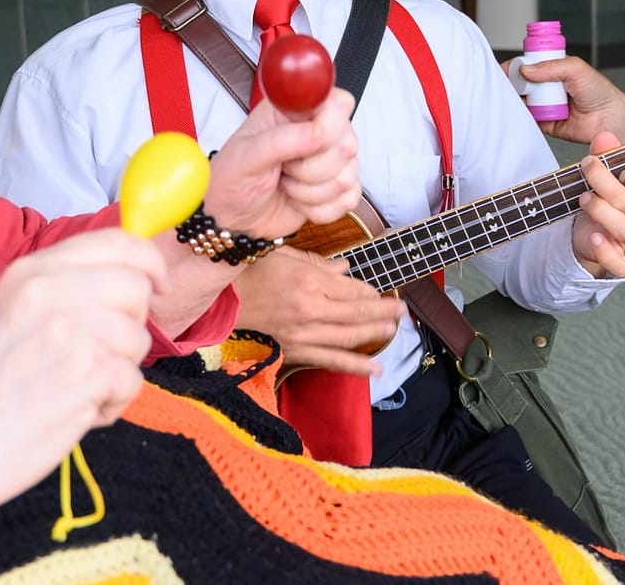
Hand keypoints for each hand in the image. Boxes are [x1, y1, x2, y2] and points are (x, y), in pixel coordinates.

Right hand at [0, 229, 166, 526]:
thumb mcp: (12, 309)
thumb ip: (65, 286)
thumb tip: (132, 276)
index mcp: (34, 270)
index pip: (119, 242)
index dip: (149, 264)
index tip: (155, 286)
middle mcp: (53, 290)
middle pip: (137, 290)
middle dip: (128, 327)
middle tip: (91, 357)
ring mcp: (72, 329)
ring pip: (139, 339)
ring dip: (117, 371)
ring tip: (73, 388)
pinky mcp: (88, 372)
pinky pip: (132, 381)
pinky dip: (112, 404)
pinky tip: (75, 411)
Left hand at [207, 88, 360, 240]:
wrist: (231, 217)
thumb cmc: (232, 178)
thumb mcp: (245, 155)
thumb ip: (281, 140)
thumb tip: (317, 132)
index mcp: (295, 111)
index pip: (338, 104)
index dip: (329, 126)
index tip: (308, 142)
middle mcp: (319, 131)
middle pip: (347, 144)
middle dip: (310, 169)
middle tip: (283, 168)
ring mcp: (331, 162)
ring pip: (347, 177)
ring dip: (309, 192)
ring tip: (286, 184)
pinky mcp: (337, 190)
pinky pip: (348, 200)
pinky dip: (319, 209)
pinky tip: (298, 201)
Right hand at [232, 246, 404, 375]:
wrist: (223, 301)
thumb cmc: (251, 272)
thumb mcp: (284, 255)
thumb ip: (318, 263)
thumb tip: (345, 268)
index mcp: (308, 282)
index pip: (351, 290)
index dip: (371, 292)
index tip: (382, 292)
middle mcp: (309, 310)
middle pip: (356, 313)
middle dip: (383, 312)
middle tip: (401, 310)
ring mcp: (303, 334)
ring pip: (349, 337)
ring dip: (375, 334)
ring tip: (393, 330)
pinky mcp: (296, 351)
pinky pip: (331, 361)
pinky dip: (355, 366)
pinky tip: (376, 369)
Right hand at [514, 56, 624, 144]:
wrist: (610, 119)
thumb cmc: (600, 92)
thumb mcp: (576, 68)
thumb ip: (551, 67)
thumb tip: (526, 70)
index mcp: (552, 69)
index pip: (527, 64)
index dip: (515, 66)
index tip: (505, 69)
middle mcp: (546, 86)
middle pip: (520, 83)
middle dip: (511, 84)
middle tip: (507, 85)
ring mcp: (544, 104)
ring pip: (521, 101)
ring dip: (515, 101)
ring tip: (513, 99)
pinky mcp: (544, 123)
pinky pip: (528, 120)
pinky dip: (522, 117)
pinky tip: (520, 113)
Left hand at [569, 131, 624, 277]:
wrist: (584, 222)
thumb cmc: (602, 191)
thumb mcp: (603, 167)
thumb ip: (606, 152)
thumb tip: (605, 137)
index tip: (624, 170)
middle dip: (606, 184)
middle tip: (588, 167)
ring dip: (599, 210)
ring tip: (583, 198)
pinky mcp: (614, 255)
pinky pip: (620, 266)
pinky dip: (607, 253)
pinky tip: (594, 236)